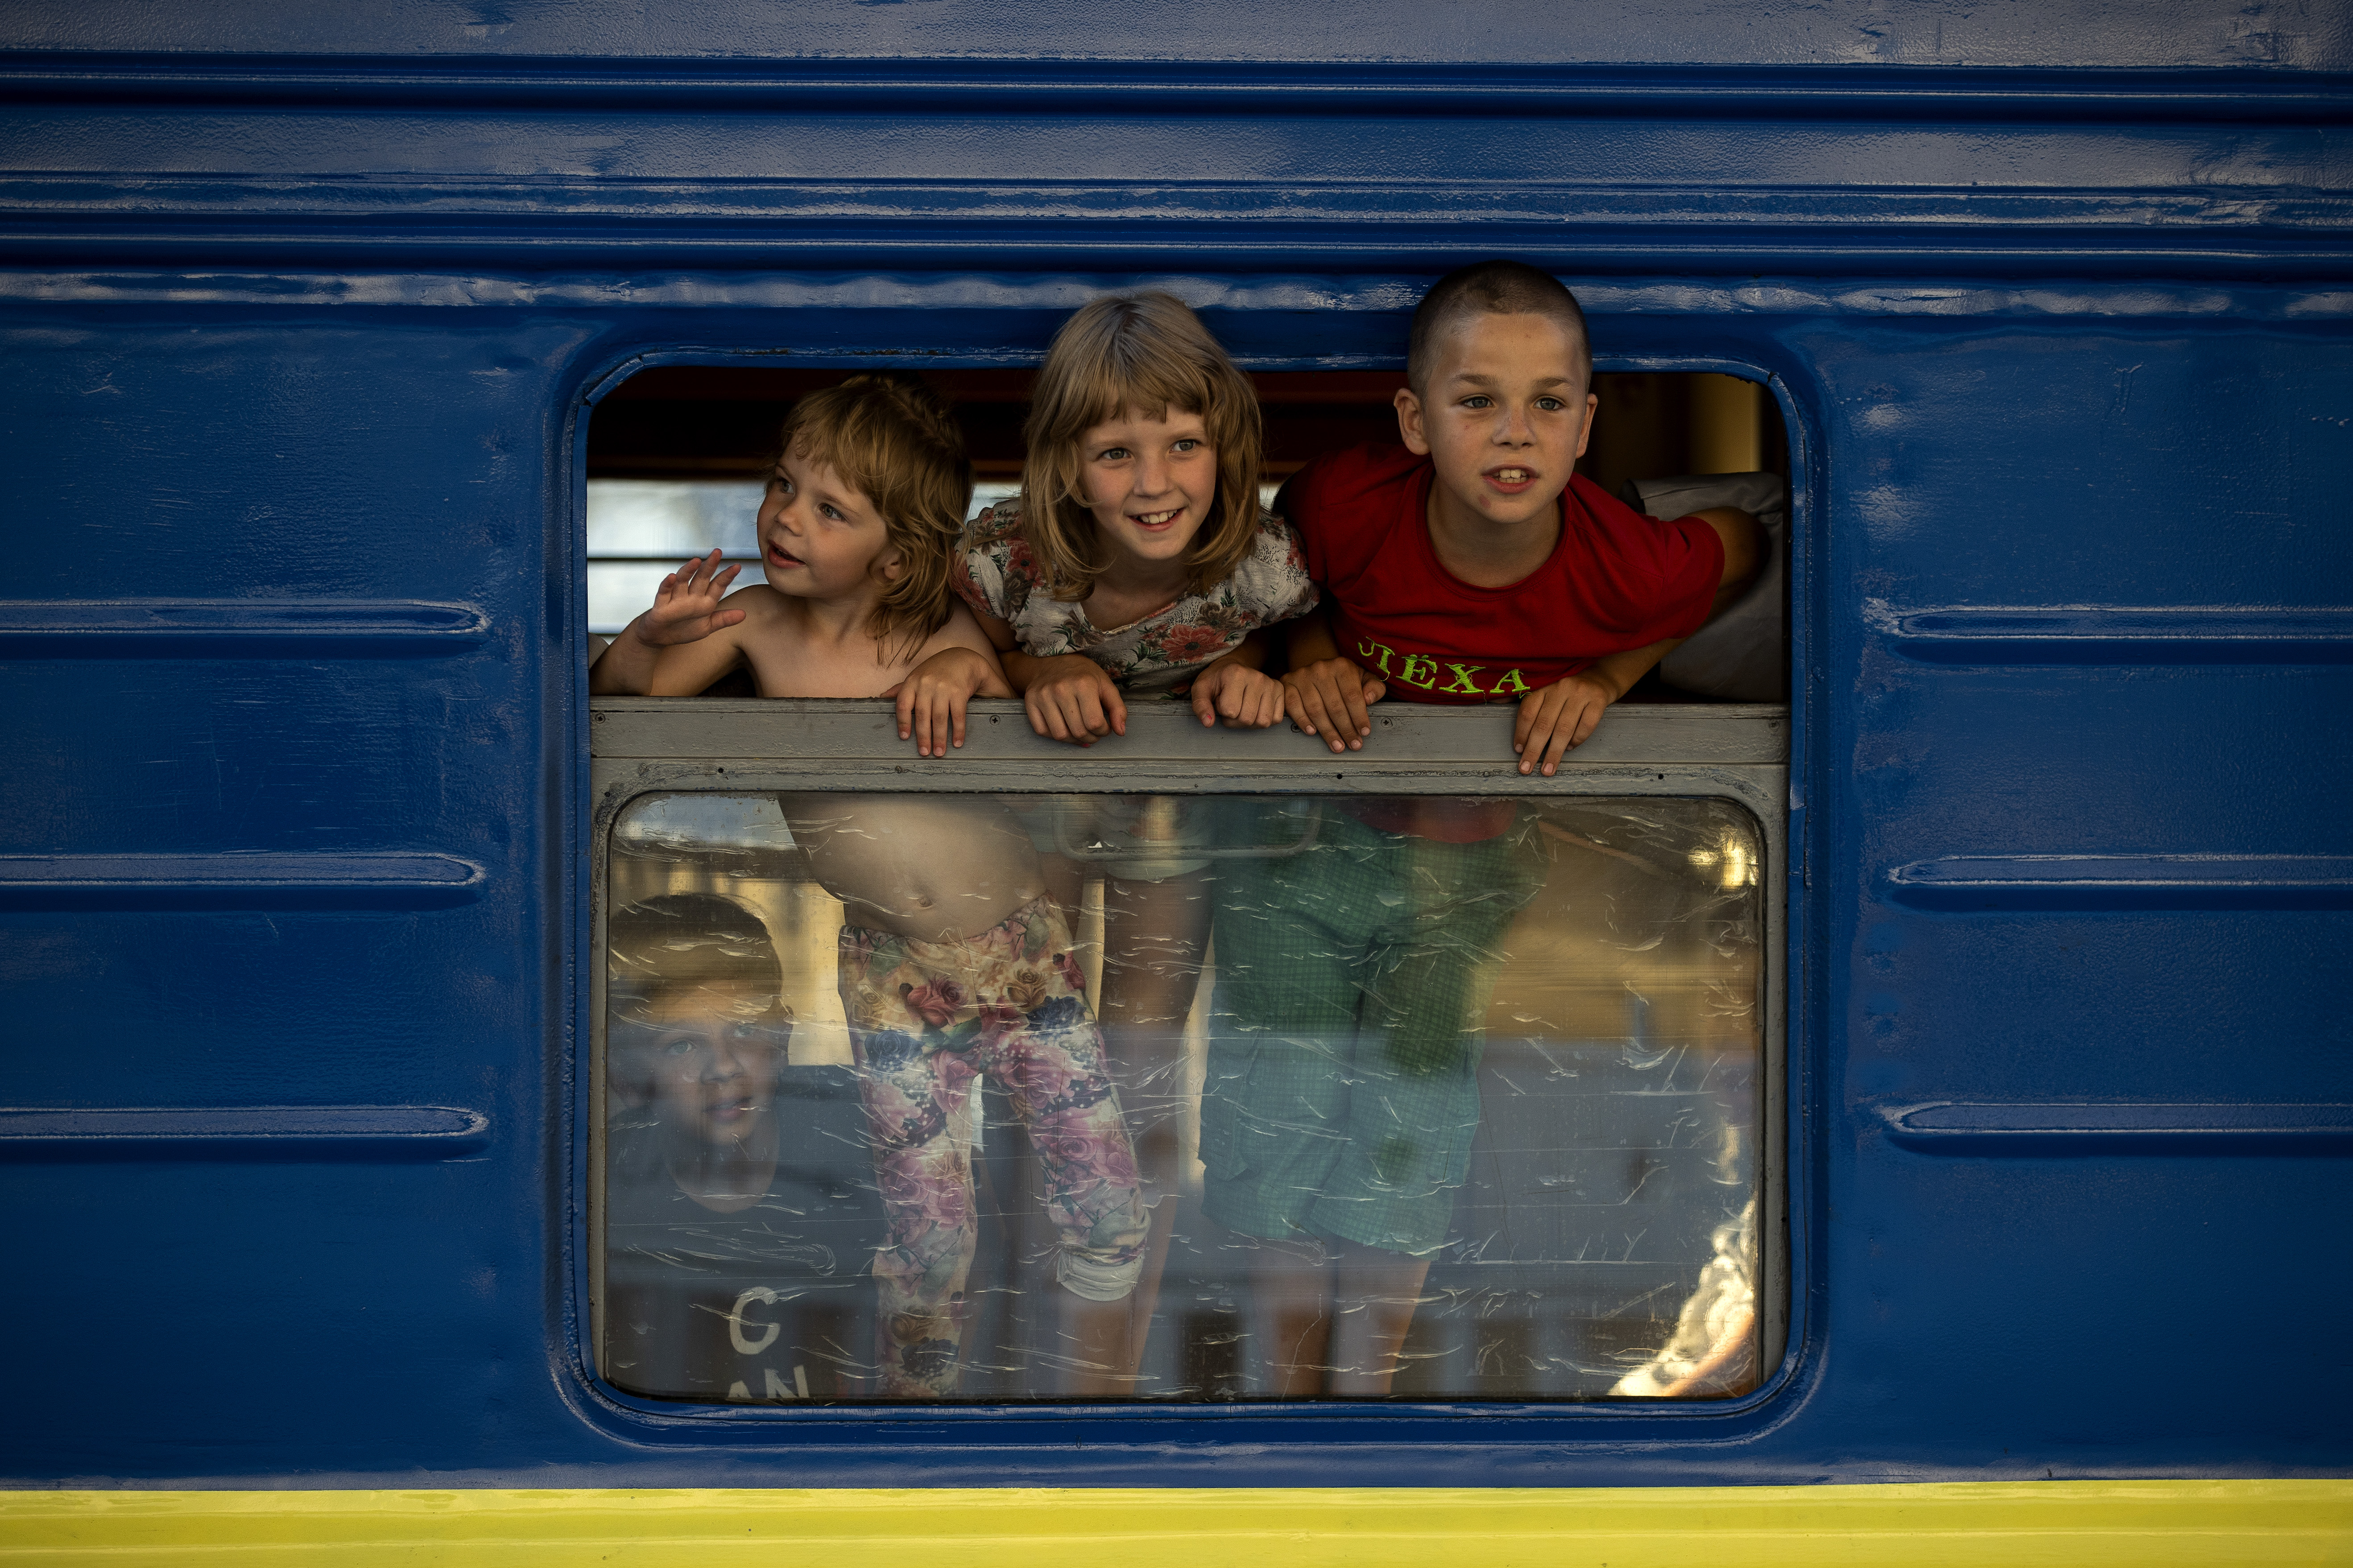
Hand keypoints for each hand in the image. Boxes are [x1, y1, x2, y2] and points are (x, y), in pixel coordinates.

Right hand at [636, 550, 743, 645]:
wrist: (660, 637)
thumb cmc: (683, 629)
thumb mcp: (707, 627)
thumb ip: (723, 619)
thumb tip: (744, 614)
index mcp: (704, 602)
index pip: (717, 586)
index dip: (726, 576)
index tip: (737, 566)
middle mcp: (691, 597)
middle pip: (701, 578)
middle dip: (710, 566)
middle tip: (717, 553)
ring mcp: (676, 599)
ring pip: (683, 581)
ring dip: (689, 570)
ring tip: (697, 560)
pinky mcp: (661, 605)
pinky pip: (664, 592)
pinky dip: (667, 585)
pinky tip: (672, 577)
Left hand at [888, 647, 1003, 757]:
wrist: (963, 658)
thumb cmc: (937, 670)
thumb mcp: (917, 676)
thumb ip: (901, 688)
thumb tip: (881, 697)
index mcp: (913, 681)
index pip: (903, 704)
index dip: (902, 722)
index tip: (904, 737)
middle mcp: (926, 684)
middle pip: (921, 715)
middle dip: (923, 736)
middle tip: (924, 752)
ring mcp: (943, 688)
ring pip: (939, 717)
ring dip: (939, 737)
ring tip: (939, 753)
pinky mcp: (959, 692)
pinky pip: (957, 715)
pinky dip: (958, 730)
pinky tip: (957, 742)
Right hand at [1024, 654, 1125, 744]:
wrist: (1053, 661)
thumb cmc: (1082, 674)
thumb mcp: (1105, 685)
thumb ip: (1117, 708)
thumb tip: (1120, 731)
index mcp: (1083, 684)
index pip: (1095, 723)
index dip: (1103, 731)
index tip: (1104, 727)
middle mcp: (1061, 689)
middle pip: (1078, 731)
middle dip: (1091, 737)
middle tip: (1093, 732)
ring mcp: (1043, 696)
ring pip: (1060, 735)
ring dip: (1074, 740)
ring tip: (1080, 732)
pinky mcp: (1030, 701)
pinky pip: (1043, 731)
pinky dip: (1055, 735)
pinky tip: (1065, 727)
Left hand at [1185, 657, 1285, 728]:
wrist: (1233, 668)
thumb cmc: (1216, 680)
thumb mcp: (1201, 689)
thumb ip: (1200, 705)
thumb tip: (1208, 722)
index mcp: (1235, 674)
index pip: (1230, 711)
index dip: (1222, 712)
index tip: (1221, 702)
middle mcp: (1257, 677)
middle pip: (1247, 719)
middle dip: (1235, 720)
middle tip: (1231, 708)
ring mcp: (1271, 683)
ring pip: (1263, 722)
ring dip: (1250, 722)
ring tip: (1243, 709)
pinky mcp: (1280, 690)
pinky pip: (1276, 719)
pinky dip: (1264, 720)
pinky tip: (1255, 710)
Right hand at [1281, 656, 1385, 752]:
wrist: (1317, 669)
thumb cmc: (1343, 678)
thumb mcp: (1363, 678)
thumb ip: (1374, 687)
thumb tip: (1369, 699)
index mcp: (1342, 666)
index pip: (1352, 696)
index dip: (1359, 717)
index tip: (1364, 732)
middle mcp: (1321, 668)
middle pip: (1334, 706)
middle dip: (1346, 729)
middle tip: (1352, 744)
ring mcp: (1302, 676)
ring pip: (1315, 709)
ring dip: (1327, 731)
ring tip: (1337, 744)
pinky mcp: (1287, 683)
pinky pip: (1293, 706)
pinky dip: (1302, 720)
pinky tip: (1312, 732)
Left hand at [1513, 670, 1619, 775]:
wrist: (1601, 678)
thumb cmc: (1568, 690)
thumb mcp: (1547, 689)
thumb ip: (1527, 700)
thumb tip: (1495, 702)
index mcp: (1544, 684)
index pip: (1528, 711)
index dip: (1521, 733)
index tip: (1518, 750)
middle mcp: (1561, 687)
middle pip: (1544, 724)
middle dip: (1534, 750)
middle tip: (1526, 768)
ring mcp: (1581, 693)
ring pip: (1564, 728)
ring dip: (1554, 752)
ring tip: (1547, 769)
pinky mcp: (1598, 700)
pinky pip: (1586, 726)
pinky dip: (1577, 740)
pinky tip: (1569, 748)